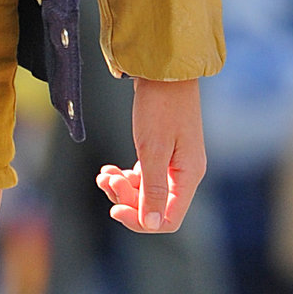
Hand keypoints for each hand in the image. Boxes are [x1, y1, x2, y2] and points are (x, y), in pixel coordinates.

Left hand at [96, 78, 205, 232]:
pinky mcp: (164, 151)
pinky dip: (126, 175)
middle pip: (154, 205)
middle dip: (126, 197)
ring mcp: (175, 162)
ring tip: (104, 173)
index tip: (114, 207)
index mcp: (188, 176)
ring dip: (123, 186)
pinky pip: (144, 174)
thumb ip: (152, 189)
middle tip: (105, 179)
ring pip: (146, 190)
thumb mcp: (153, 149)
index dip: (140, 220)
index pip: (168, 219)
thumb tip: (152, 224)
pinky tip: (110, 169)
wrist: (164, 69)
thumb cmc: (160, 106)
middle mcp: (184, 173)